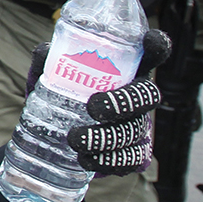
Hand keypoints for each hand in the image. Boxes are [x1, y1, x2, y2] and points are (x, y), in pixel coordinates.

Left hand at [28, 31, 170, 175]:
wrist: (55, 137)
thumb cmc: (60, 95)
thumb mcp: (51, 75)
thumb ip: (49, 61)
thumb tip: (46, 51)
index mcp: (124, 72)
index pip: (149, 55)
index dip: (156, 46)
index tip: (150, 40)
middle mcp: (136, 98)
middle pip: (147, 96)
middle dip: (123, 102)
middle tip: (93, 107)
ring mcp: (137, 127)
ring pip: (134, 131)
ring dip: (107, 137)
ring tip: (76, 139)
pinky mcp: (132, 155)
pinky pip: (131, 160)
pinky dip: (108, 161)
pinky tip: (86, 160)